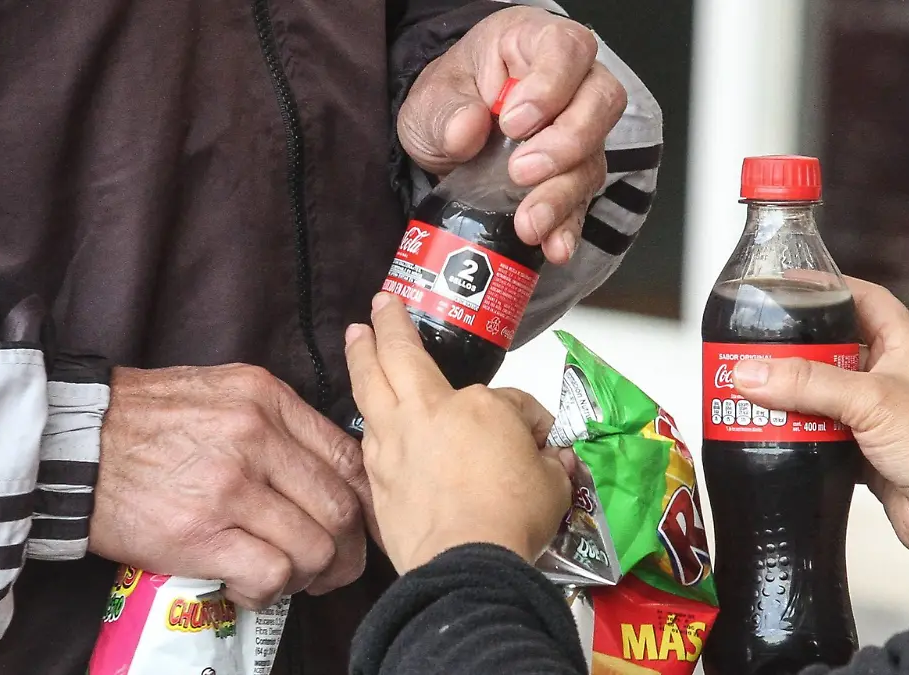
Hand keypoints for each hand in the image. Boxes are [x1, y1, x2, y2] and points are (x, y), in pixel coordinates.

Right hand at [89, 365, 372, 607]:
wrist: (72, 441)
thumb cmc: (147, 420)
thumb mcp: (224, 393)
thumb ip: (278, 423)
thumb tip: (327, 470)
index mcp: (267, 399)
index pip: (347, 456)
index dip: (367, 501)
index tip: (364, 525)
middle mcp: (256, 437)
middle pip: (339, 507)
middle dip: (348, 550)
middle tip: (334, 567)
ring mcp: (229, 487)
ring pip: (313, 546)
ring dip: (310, 575)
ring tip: (289, 578)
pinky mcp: (199, 533)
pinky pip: (270, 574)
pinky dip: (270, 591)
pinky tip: (248, 586)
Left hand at [344, 293, 572, 572]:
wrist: (465, 564)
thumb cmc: (510, 519)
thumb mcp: (553, 482)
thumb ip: (550, 461)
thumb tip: (553, 458)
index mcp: (477, 406)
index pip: (507, 399)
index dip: (528, 418)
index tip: (538, 440)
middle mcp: (426, 413)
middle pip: (398, 354)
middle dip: (387, 323)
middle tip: (380, 304)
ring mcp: (394, 444)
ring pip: (368, 388)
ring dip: (361, 359)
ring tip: (355, 341)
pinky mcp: (376, 478)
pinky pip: (367, 437)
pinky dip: (367, 420)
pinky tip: (368, 418)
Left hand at [399, 6, 626, 263]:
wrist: (445, 138)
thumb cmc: (448, 101)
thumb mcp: (431, 99)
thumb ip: (445, 111)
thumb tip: (466, 130)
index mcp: (533, 43)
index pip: (567, 49)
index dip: (550, 85)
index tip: (512, 121)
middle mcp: (571, 84)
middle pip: (600, 102)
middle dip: (565, 143)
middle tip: (521, 171)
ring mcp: (579, 132)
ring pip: (593, 157)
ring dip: (562, 195)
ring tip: (530, 222)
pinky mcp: (573, 176)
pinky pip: (582, 202)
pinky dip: (568, 226)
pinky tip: (554, 245)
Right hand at [730, 277, 908, 558]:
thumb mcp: (871, 401)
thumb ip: (807, 383)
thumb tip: (750, 372)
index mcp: (906, 347)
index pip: (865, 300)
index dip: (830, 287)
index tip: (790, 285)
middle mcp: (892, 377)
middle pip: (833, 349)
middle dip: (795, 349)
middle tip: (757, 346)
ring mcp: (878, 415)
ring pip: (822, 394)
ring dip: (791, 395)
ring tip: (753, 388)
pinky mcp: (865, 451)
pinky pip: (821, 432)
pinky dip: (798, 432)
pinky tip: (772, 429)